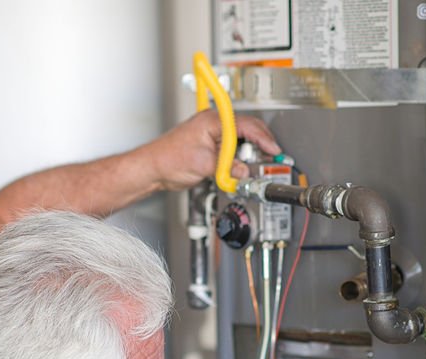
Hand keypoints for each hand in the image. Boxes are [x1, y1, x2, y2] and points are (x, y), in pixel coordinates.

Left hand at [143, 109, 280, 191]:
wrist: (152, 168)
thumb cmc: (168, 160)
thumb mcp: (204, 165)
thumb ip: (227, 167)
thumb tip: (243, 171)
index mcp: (212, 120)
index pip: (246, 125)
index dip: (262, 137)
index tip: (273, 149)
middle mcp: (212, 122)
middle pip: (245, 129)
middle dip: (259, 143)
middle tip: (270, 156)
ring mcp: (211, 132)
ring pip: (239, 138)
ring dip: (247, 151)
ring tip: (254, 164)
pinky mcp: (209, 143)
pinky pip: (230, 146)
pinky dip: (237, 156)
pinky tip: (240, 166)